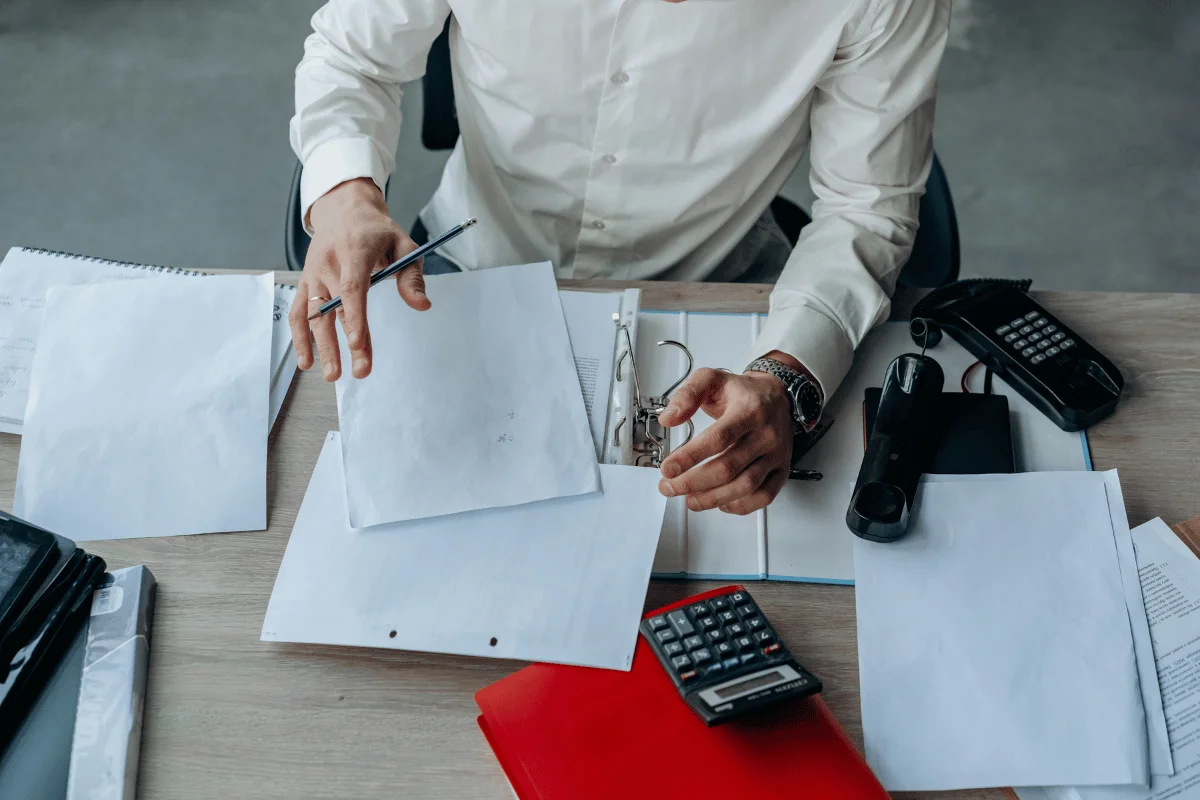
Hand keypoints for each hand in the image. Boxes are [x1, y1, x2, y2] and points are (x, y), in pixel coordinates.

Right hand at [288, 178, 428, 381]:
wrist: (344, 210)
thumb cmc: (377, 231)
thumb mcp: (403, 244)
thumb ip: (411, 275)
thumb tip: (422, 305)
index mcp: (353, 252)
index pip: (352, 289)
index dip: (354, 318)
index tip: (359, 345)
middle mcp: (327, 264)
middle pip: (332, 309)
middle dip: (343, 344)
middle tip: (358, 372)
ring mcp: (313, 275)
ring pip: (312, 315)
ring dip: (320, 347)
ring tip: (331, 376)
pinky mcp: (305, 283)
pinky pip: (297, 312)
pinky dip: (299, 337)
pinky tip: (307, 362)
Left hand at [657, 360, 798, 514]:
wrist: (778, 396)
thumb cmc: (743, 392)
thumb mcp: (711, 380)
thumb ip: (687, 395)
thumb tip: (669, 418)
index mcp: (748, 410)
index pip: (718, 438)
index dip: (690, 456)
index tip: (668, 468)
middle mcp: (766, 434)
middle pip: (728, 467)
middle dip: (693, 482)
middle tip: (670, 487)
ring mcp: (776, 454)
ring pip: (745, 486)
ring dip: (713, 498)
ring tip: (689, 500)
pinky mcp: (781, 469)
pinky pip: (764, 495)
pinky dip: (740, 506)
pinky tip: (720, 504)